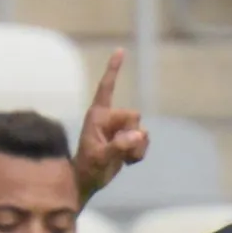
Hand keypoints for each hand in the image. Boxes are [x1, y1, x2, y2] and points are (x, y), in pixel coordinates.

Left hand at [73, 49, 149, 202]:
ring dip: (137, 147)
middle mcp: (110, 118)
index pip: (106, 88)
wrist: (87, 181)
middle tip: (117, 151)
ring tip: (122, 159)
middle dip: (132, 135)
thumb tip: (139, 135)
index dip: (113, 69)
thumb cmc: (87, 168)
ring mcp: (120, 129)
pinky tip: (127, 161)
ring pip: (142, 131)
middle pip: (134, 116)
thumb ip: (119, 146)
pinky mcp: (127, 139)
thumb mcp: (100, 158)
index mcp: (98, 115)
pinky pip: (144, 141)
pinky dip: (139, 153)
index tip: (120, 51)